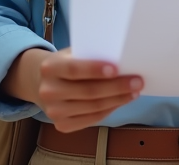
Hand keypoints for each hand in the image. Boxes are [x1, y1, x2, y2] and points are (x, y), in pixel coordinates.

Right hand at [6, 47, 142, 131]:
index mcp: (50, 68)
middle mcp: (49, 91)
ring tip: (134, 92)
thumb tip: (121, 60)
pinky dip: (109, 109)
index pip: (74, 69)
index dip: (95, 69)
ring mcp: (54, 111)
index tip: (116, 68)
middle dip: (116, 87)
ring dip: (117, 100)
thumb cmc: (65, 64)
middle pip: (88, 91)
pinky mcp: (62, 125)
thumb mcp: (70, 54)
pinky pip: (92, 119)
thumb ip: (89, 55)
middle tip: (137, 81)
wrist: (40, 83)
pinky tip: (121, 101)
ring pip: (93, 107)